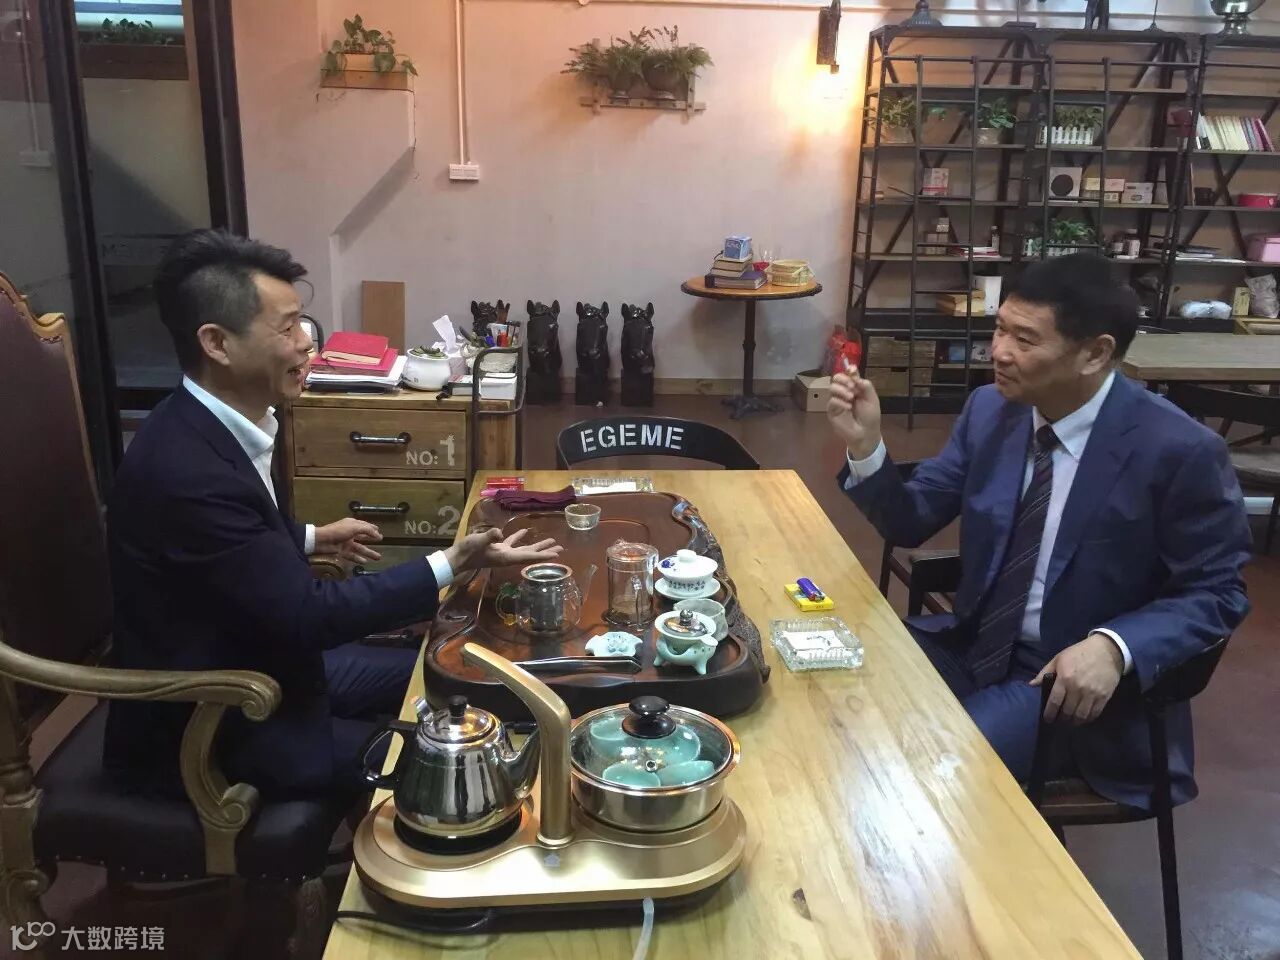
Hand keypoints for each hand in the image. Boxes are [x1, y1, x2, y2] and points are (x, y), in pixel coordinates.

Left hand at [313, 518, 382, 563]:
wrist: (321, 541)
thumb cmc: (338, 531)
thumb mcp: (354, 527)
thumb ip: (367, 530)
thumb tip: (378, 535)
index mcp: (352, 525)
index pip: (364, 526)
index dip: (372, 528)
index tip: (379, 531)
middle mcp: (350, 533)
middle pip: (363, 537)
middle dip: (372, 540)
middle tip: (381, 542)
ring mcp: (346, 543)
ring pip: (360, 548)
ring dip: (369, 552)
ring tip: (378, 557)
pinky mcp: (342, 552)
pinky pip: (352, 556)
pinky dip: (358, 559)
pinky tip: (365, 562)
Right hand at [444, 527, 561, 573]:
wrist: (457, 558)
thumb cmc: (468, 551)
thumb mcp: (478, 542)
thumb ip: (489, 537)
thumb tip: (499, 533)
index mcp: (506, 557)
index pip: (528, 557)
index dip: (542, 556)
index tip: (556, 555)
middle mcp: (508, 557)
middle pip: (531, 555)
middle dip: (546, 551)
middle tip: (561, 549)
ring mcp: (503, 553)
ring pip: (525, 549)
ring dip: (538, 545)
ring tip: (551, 541)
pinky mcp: (498, 548)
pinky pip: (513, 543)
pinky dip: (520, 537)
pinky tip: (526, 531)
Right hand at [827, 368, 882, 460]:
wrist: (866, 434)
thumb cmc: (870, 417)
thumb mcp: (872, 399)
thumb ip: (866, 386)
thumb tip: (855, 376)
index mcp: (854, 388)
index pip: (848, 375)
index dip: (849, 370)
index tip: (852, 370)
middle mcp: (844, 392)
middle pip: (836, 378)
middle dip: (843, 379)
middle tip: (851, 386)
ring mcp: (836, 401)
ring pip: (832, 388)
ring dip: (841, 390)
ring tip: (851, 397)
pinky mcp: (831, 411)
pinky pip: (831, 401)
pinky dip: (840, 402)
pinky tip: (848, 407)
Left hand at [1030, 633, 1123, 724]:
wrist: (1107, 650)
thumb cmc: (1079, 653)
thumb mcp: (1059, 658)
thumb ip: (1044, 672)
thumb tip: (1031, 684)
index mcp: (1064, 678)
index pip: (1054, 701)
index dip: (1049, 713)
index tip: (1048, 719)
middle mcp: (1078, 688)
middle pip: (1067, 711)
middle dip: (1062, 718)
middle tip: (1059, 720)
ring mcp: (1092, 694)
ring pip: (1081, 715)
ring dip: (1074, 721)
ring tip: (1070, 721)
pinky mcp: (1104, 697)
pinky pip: (1095, 713)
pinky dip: (1088, 718)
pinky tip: (1083, 718)